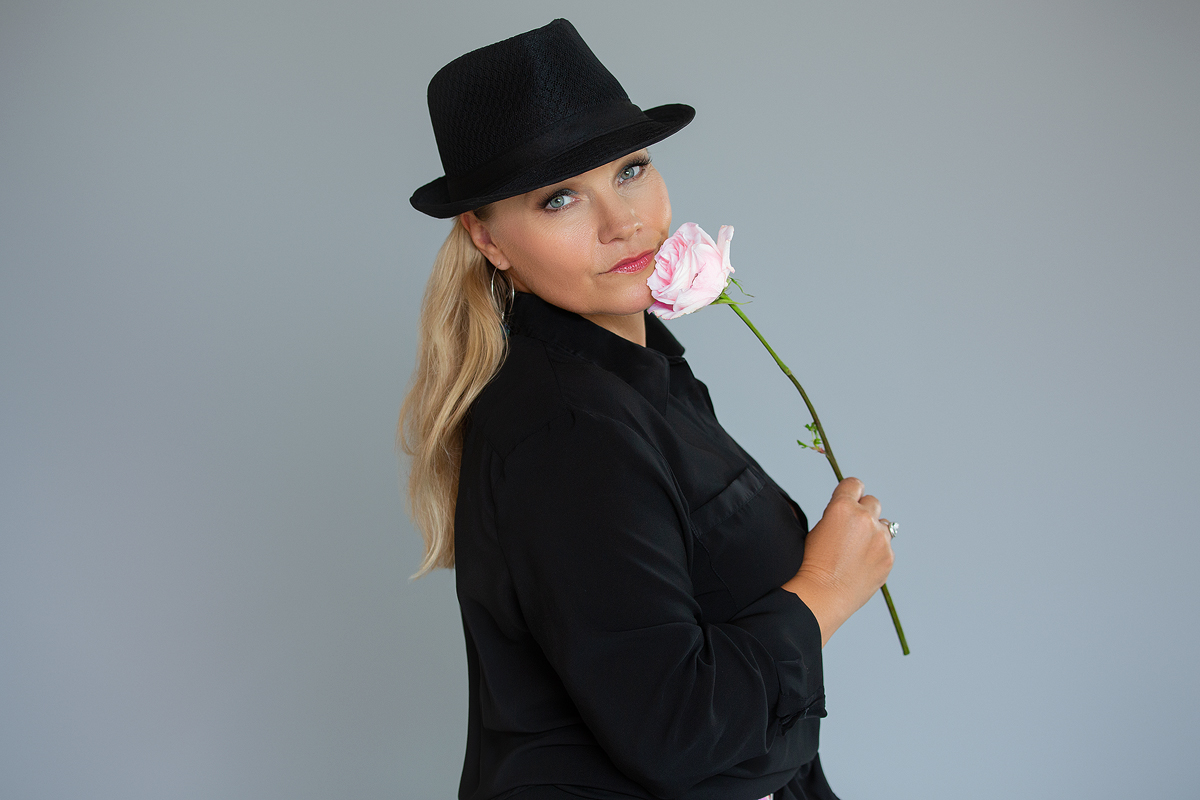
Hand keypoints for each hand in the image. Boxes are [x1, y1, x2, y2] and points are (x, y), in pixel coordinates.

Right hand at [782, 478, 894, 646]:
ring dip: (873, 532)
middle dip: (863, 512)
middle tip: (852, 530)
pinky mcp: (888, 556)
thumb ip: (838, 514)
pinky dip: (877, 552)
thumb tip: (849, 511)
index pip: (855, 484)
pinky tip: (862, 564)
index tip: (850, 501)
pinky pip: (887, 547)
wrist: (823, 594)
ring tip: (857, 550)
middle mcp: (864, 518)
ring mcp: (880, 538)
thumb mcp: (817, 528)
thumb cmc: (814, 563)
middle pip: (872, 502)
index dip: (851, 492)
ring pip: (883, 525)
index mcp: (842, 507)